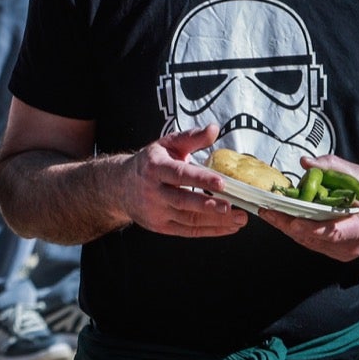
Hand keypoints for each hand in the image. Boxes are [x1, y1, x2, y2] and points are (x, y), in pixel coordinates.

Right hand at [118, 124, 248, 237]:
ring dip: (215, 221)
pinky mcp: (160, 226)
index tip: (222, 182)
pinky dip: (210, 230)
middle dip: (208, 205)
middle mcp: (152, 191)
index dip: (201, 179)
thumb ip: (191, 138)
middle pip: (182, 200)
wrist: (119, 186)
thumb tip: (214, 129)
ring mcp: (155, 211)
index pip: (179, 174)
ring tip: (239, 218)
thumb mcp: (167, 145)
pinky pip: (188, 231)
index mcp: (155, 167)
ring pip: (188, 219)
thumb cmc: (150, 163)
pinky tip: (228, 227)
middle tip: (231, 206)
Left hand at [254, 155, 358, 260]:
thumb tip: (305, 163)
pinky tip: (286, 219)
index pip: (333, 232)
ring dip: (289, 228)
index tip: (292, 220)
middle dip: (288, 224)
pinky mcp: (338, 254)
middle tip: (268, 211)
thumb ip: (332, 167)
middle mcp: (354, 244)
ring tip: (270, 213)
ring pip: (310, 242)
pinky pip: (313, 243)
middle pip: (315, 238)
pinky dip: (299, 231)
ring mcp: (345, 252)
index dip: (311, 228)